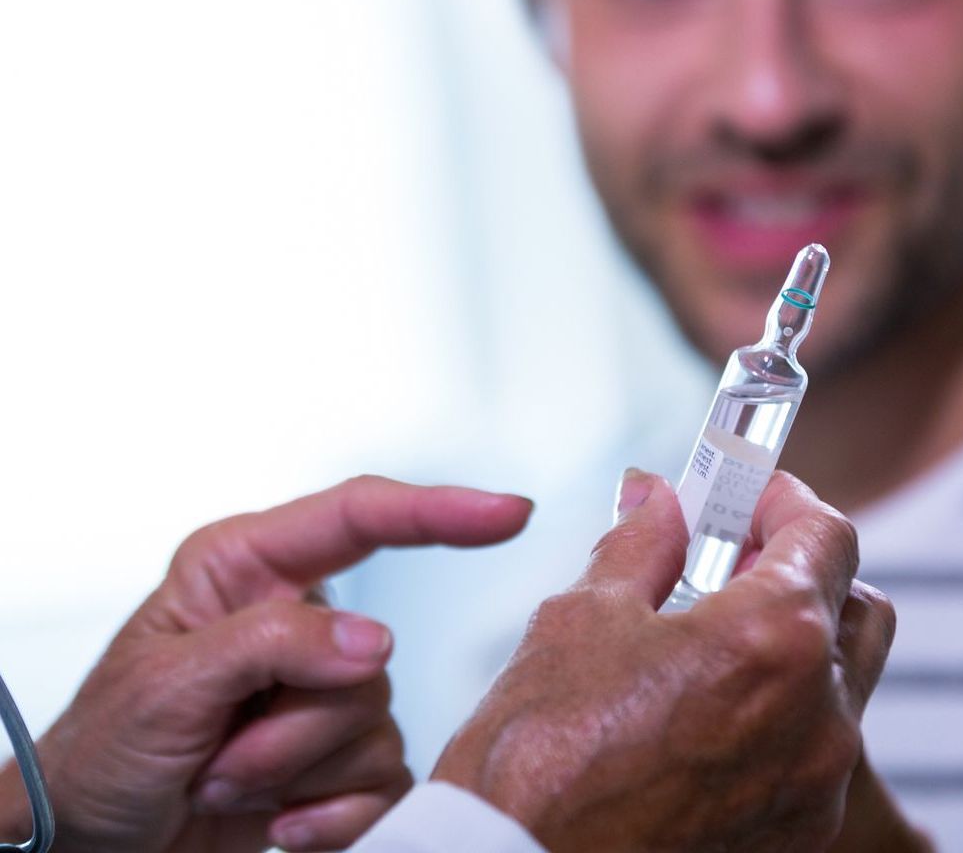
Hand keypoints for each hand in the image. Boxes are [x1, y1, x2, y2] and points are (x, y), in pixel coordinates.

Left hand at [2, 476, 531, 852]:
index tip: (508, 514)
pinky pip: (383, 781)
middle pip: (368, 651)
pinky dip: (328, 815)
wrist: (89, 850)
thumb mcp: (168, 685)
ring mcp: (323, 691)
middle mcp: (298, 618)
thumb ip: (273, 644)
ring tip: (224, 784)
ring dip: (293, 772)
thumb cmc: (102, 751)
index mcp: (251, 568)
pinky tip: (277, 823)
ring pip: (373, 720)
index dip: (440, 509)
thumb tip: (375, 642)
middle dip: (294, 721)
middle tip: (216, 755)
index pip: (360, 516)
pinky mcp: (341, 759)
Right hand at [433, 468, 896, 851]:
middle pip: (854, 604)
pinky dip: (784, 704)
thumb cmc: (541, 757)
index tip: (746, 491)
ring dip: (796, 637)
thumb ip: (644, 542)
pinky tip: (709, 701)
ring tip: (712, 631)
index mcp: (776, 640)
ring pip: (843, 679)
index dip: (783, 498)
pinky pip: (817, 745)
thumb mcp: (585, 616)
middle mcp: (820, 715)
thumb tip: (660, 499)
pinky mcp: (799, 835)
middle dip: (802, 565)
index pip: (827, 534)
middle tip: (732, 553)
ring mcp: (817, 785)